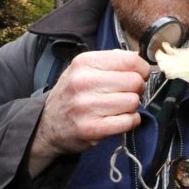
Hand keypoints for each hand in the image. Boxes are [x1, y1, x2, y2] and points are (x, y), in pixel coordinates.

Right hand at [27, 49, 148, 176]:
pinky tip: (120, 119)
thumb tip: (138, 59)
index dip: (141, 69)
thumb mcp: (84, 69)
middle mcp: (84, 82)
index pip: (130, 60)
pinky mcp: (91, 129)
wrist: (47, 124)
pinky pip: (128, 122)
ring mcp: (86, 107)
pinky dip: (130, 121)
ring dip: (132, 107)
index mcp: (85, 62)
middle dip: (138, 89)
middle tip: (128, 93)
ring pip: (133, 102)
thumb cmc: (72, 94)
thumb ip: (111, 61)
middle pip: (134, 82)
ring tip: (119, 107)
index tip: (139, 75)